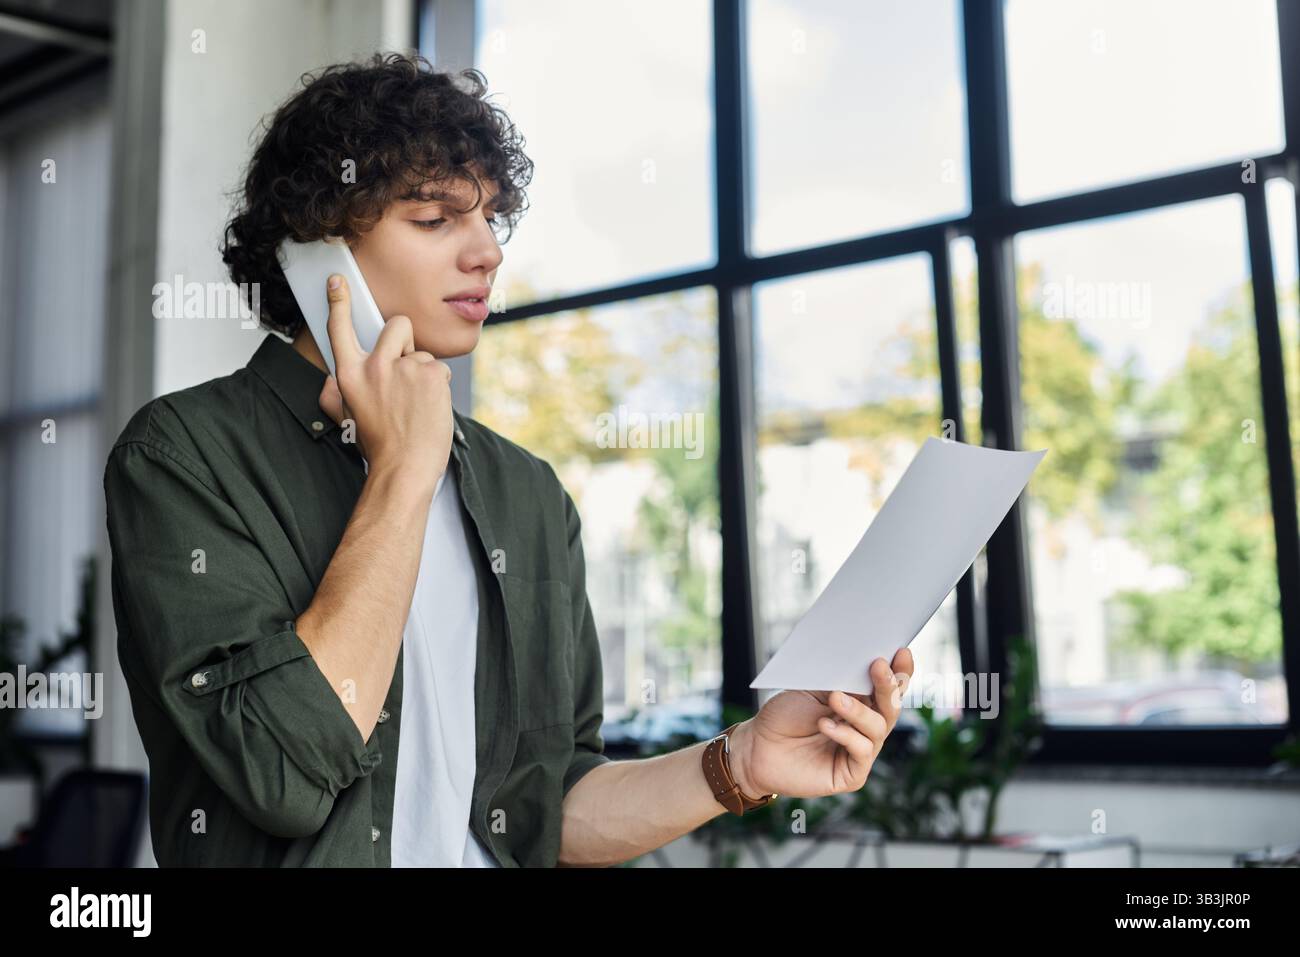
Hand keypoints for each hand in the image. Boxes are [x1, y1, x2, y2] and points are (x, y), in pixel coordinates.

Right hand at [315, 274, 453, 489]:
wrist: (405, 468)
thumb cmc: (379, 446)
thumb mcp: (348, 418)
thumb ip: (335, 395)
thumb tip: (326, 381)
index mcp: (349, 375)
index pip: (339, 330)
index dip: (338, 302)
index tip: (338, 282)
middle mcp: (373, 366)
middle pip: (397, 325)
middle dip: (407, 340)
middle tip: (407, 372)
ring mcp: (403, 368)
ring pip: (423, 353)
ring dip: (424, 373)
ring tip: (416, 404)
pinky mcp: (430, 373)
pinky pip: (440, 368)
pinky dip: (439, 386)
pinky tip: (430, 407)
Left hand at [729, 647, 913, 799]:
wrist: (757, 746)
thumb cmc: (784, 715)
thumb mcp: (813, 689)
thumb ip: (842, 680)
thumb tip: (868, 660)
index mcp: (861, 702)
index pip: (889, 687)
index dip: (900, 671)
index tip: (902, 651)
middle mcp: (866, 726)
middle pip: (891, 706)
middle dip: (888, 685)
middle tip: (877, 665)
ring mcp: (861, 750)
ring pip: (878, 728)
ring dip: (858, 711)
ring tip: (835, 697)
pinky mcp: (853, 773)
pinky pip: (862, 751)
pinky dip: (846, 735)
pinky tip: (825, 724)